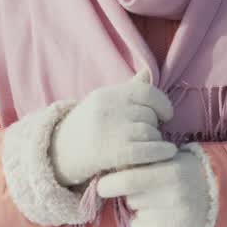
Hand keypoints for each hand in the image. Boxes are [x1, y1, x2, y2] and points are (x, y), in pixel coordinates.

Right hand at [49, 68, 176, 186]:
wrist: (58, 154)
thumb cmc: (86, 127)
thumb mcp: (103, 103)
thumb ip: (127, 90)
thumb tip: (148, 72)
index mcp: (107, 94)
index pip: (146, 92)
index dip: (162, 103)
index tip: (166, 114)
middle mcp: (108, 109)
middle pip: (149, 114)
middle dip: (155, 126)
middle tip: (152, 135)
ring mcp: (110, 130)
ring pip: (150, 131)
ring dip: (156, 141)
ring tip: (153, 147)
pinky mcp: (113, 152)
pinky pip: (146, 149)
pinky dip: (160, 151)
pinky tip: (168, 153)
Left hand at [96, 146, 212, 226]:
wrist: (215, 193)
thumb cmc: (182, 170)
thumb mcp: (168, 157)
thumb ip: (142, 160)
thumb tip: (107, 170)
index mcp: (171, 173)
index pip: (127, 180)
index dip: (109, 184)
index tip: (103, 185)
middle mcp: (173, 197)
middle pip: (130, 198)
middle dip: (128, 194)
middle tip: (141, 189)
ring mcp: (173, 219)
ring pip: (135, 213)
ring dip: (138, 208)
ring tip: (157, 200)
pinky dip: (144, 223)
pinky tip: (160, 215)